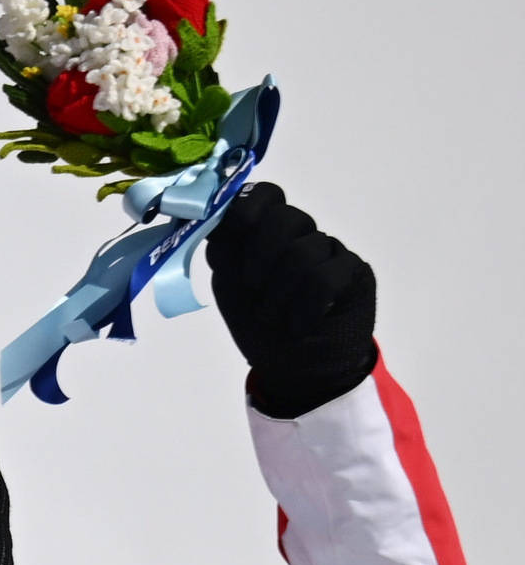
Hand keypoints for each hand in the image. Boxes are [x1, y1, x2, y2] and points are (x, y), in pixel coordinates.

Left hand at [203, 184, 377, 418]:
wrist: (296, 369)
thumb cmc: (261, 326)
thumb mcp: (230, 287)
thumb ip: (224, 251)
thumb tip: (209, 215)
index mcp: (266, 235)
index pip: (264, 196)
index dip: (246, 208)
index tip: (232, 231)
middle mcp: (301, 237)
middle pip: (284, 219)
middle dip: (258, 257)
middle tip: (253, 288)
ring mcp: (330, 252)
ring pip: (303, 252)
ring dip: (278, 295)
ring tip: (275, 319)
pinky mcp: (354, 273)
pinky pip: (324, 279)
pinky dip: (304, 309)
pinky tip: (300, 326)